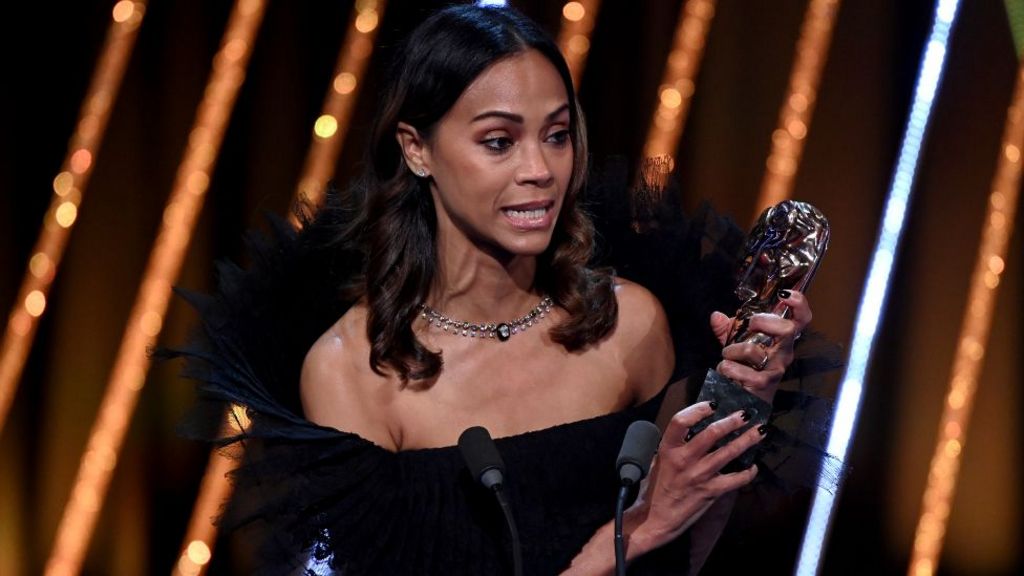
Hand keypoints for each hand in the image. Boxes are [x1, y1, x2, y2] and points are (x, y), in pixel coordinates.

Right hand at [623, 401, 764, 554]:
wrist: (654, 520)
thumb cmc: (655, 490)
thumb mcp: (659, 462)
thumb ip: (674, 447)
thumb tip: (692, 432)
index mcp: (668, 449)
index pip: (681, 421)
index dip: (698, 409)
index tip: (712, 404)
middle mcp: (684, 459)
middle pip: (712, 433)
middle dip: (732, 421)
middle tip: (746, 413)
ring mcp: (699, 475)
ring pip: (729, 452)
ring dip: (747, 440)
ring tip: (760, 431)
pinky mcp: (711, 491)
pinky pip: (736, 479)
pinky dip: (748, 473)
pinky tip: (753, 467)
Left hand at [709, 290, 811, 402]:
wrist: (747, 399)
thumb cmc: (746, 367)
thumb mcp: (735, 343)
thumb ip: (726, 328)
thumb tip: (716, 316)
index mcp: (781, 339)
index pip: (801, 319)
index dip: (799, 304)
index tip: (786, 295)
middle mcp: (784, 353)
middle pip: (787, 329)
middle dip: (763, 322)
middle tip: (749, 326)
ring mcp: (775, 369)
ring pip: (753, 350)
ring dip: (731, 351)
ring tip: (728, 357)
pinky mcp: (763, 385)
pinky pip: (739, 371)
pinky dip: (726, 368)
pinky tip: (727, 372)